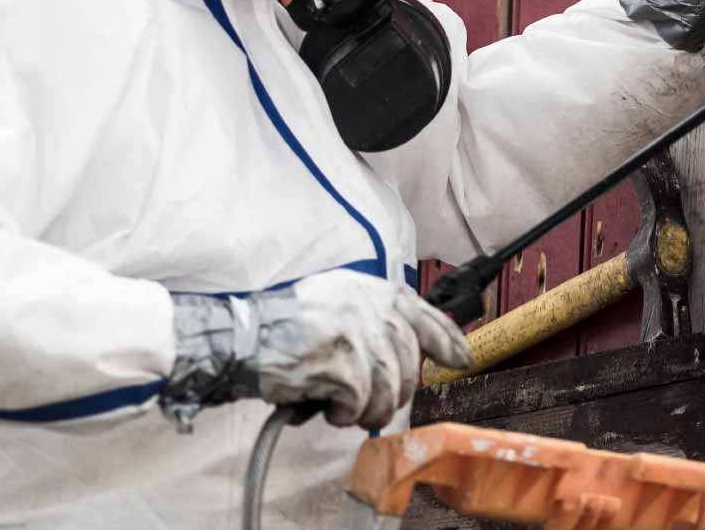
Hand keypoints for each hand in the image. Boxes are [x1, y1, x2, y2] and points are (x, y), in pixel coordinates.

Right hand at [263, 269, 472, 428]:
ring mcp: (358, 336)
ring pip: (389, 390)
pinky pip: (360, 405)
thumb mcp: (333, 302)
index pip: (421, 313)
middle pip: (408, 362)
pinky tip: (324, 406)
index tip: (461, 359)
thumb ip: (371, 316)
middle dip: (394, 391)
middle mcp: (368, 308)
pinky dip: (343, 414)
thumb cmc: (282, 327)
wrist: (243, 337)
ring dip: (367, 409)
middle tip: (370, 402)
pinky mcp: (345, 367)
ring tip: (342, 406)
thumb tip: (410, 349)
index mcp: (367, 290)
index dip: (446, 339)